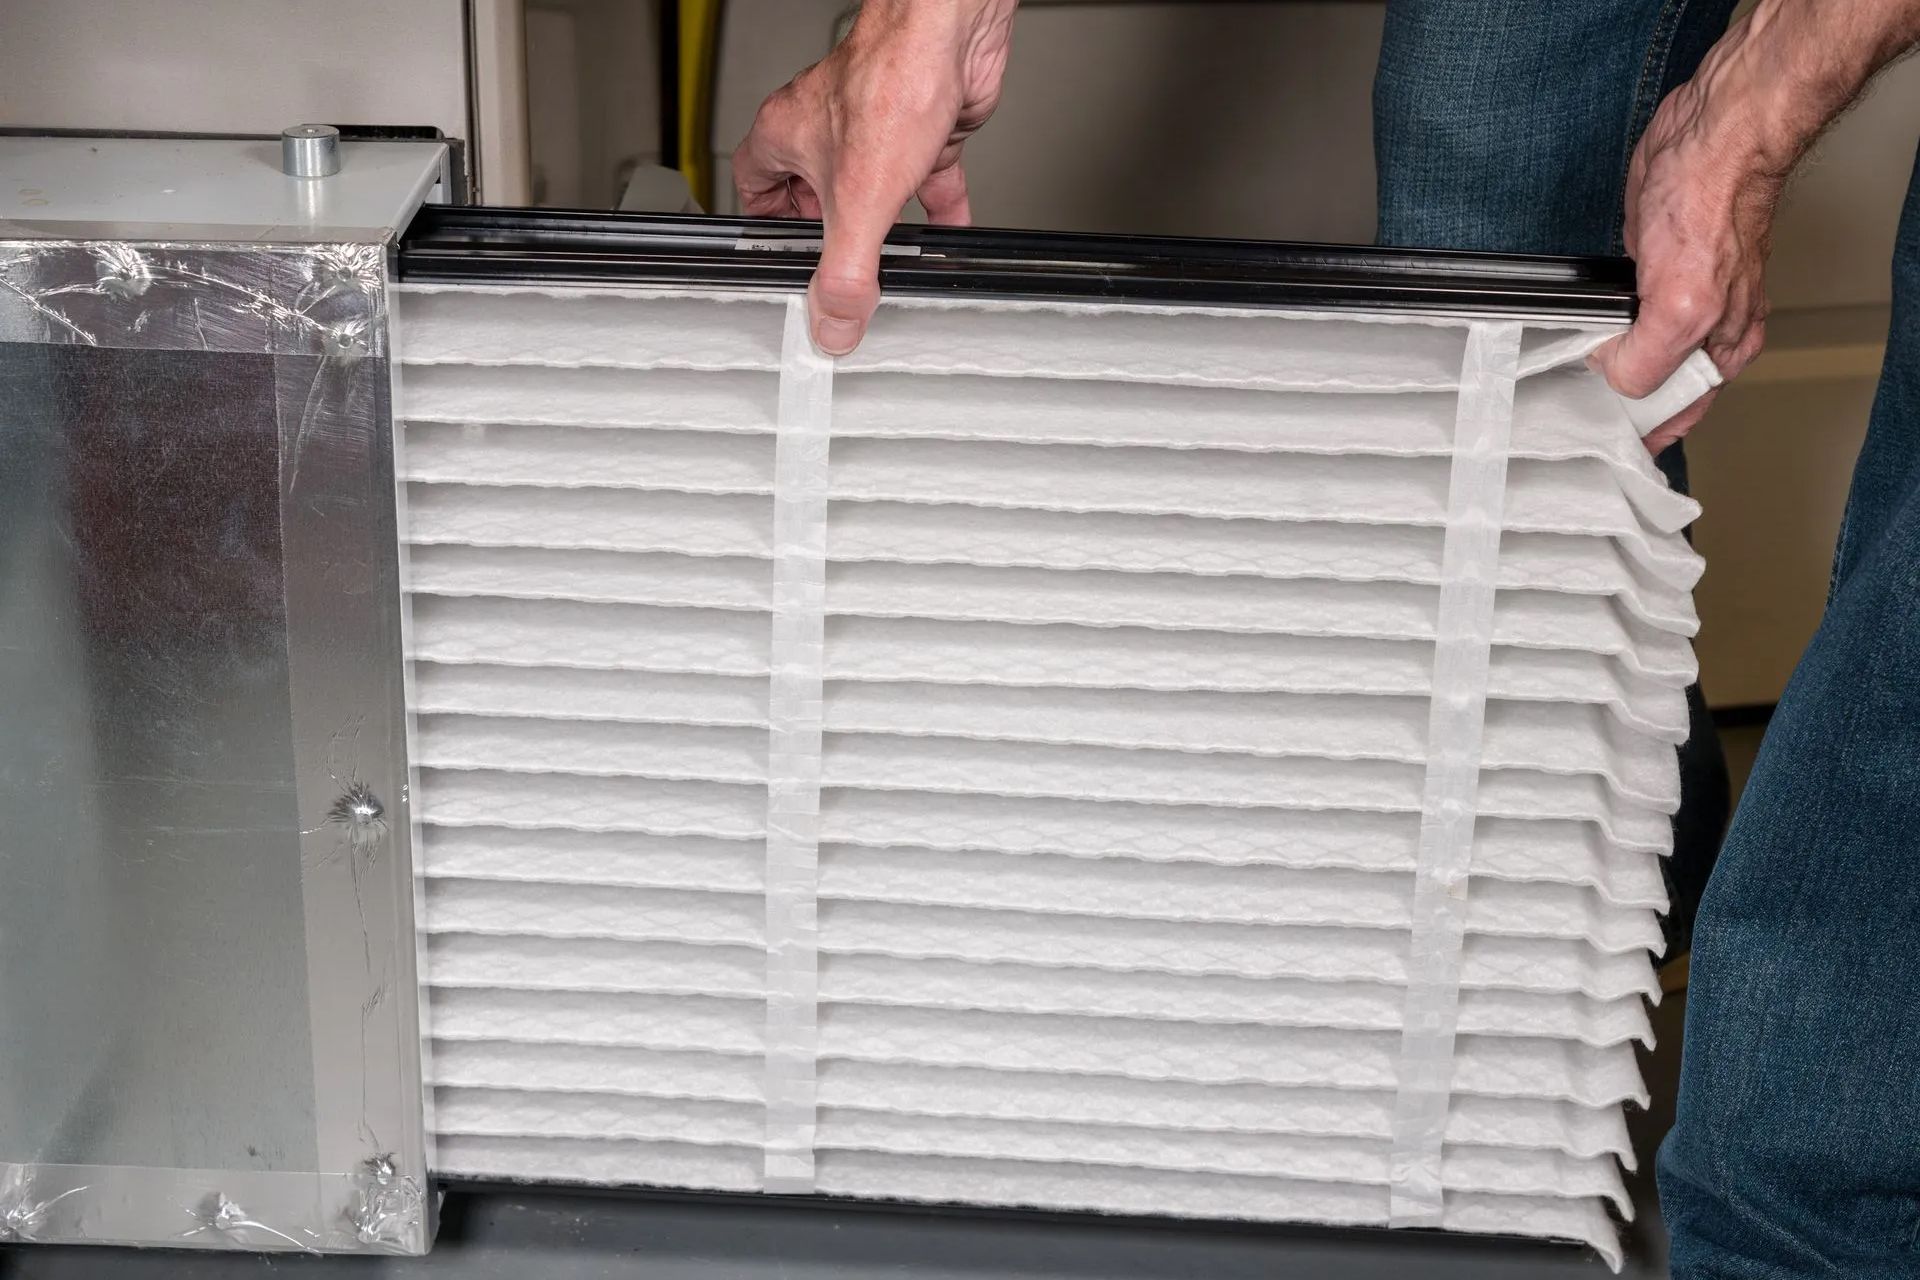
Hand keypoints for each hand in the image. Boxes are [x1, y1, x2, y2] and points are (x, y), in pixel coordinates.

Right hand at [733, 0, 1017, 354]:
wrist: (949, 38)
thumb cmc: (892, 82)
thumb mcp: (857, 204)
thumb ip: (844, 273)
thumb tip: (832, 324)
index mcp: (787, 137)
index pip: (752, 188)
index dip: (763, 227)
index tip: (778, 258)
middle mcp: (825, 128)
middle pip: (811, 192)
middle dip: (827, 234)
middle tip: (836, 269)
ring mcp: (875, 128)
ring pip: (869, 186)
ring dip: (880, 223)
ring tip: (887, 259)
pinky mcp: (921, 128)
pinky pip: (924, 178)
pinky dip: (936, 207)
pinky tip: (947, 231)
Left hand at [1592, 52, 1784, 452]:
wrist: (1709, 137)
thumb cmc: (1713, 204)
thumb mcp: (1684, 304)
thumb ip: (1650, 358)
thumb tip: (1615, 379)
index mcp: (1719, 349)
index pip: (1673, 414)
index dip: (1633, 427)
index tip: (1591, 436)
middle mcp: (1699, 331)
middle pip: (1647, 390)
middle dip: (1608, 402)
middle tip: (1560, 413)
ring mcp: (1671, 302)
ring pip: (1626, 355)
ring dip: (1593, 367)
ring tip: (1551, 384)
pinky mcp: (1646, 273)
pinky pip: (1612, 317)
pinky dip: (1589, 328)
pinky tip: (1565, 336)